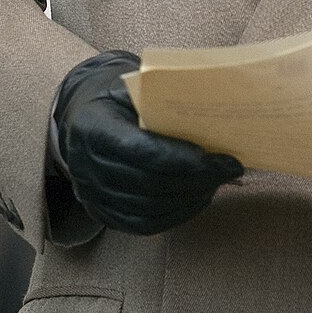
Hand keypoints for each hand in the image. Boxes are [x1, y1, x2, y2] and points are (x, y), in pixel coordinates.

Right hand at [52, 50, 243, 234]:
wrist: (83, 121)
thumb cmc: (117, 101)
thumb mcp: (133, 87)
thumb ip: (163, 97)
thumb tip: (212, 109)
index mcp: (93, 127)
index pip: (142, 150)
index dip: (183, 159)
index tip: (219, 159)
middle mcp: (85, 165)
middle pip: (148, 183)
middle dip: (196, 180)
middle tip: (228, 171)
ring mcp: (90, 194)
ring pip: (148, 208)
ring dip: (189, 200)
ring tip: (216, 183)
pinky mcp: (101, 213)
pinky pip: (141, 225)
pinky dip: (174, 216)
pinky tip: (196, 199)